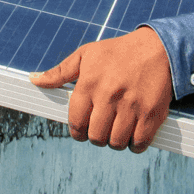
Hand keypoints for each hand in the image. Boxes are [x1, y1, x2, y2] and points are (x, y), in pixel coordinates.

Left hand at [30, 26, 173, 152]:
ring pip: (116, 142)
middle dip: (96, 137)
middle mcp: (109, 96)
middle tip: (102, 128)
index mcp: (90, 83)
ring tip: (117, 130)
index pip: (76, 122)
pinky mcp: (152, 114)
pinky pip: (139, 143)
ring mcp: (131, 106)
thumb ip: (59, 72)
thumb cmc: (118, 52)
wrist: (159, 48)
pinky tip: (133, 134)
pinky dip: (135, 145)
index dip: (77, 131)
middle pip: (95, 136)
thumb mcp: (86, 55)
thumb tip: (34, 80)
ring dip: (115, 141)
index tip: (82, 130)